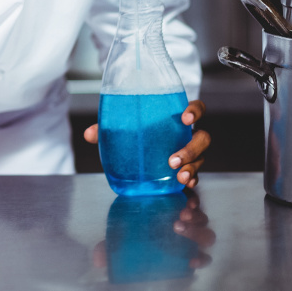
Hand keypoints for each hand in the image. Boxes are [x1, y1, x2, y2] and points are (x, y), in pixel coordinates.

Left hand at [83, 99, 209, 187]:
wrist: (144, 149)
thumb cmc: (140, 131)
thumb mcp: (124, 127)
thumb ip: (108, 129)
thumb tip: (89, 134)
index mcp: (177, 118)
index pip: (197, 108)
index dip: (195, 111)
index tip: (185, 118)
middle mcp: (188, 135)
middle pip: (202, 138)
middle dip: (191, 149)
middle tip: (172, 160)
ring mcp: (191, 153)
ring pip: (201, 158)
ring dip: (193, 168)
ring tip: (180, 177)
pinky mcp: (187, 169)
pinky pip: (196, 175)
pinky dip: (193, 180)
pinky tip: (186, 185)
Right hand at [92, 188, 215, 270]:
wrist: (136, 202)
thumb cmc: (133, 228)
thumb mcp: (121, 240)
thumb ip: (111, 250)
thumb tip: (97, 261)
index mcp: (182, 247)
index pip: (200, 257)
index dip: (200, 260)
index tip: (191, 261)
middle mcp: (190, 232)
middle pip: (205, 237)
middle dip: (194, 234)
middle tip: (176, 226)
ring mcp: (191, 215)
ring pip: (203, 219)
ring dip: (196, 217)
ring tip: (182, 211)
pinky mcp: (186, 197)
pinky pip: (196, 197)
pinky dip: (194, 197)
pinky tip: (185, 195)